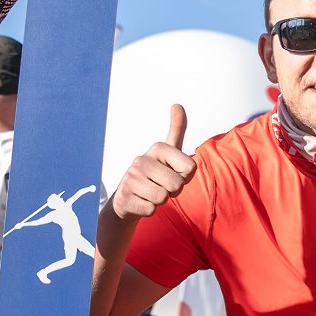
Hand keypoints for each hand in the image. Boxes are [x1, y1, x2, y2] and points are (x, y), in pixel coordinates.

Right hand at [108, 105, 196, 221]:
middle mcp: (141, 160)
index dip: (185, 176)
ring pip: (163, 198)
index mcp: (157, 148)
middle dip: (173, 191)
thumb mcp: (168, 152)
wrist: (127, 198)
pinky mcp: (124, 198)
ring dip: (161, 201)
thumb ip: (176, 129)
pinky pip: (151, 210)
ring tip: (150, 193)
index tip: (173, 173)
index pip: (190, 168)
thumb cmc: (154, 174)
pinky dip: (149, 210)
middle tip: (161, 186)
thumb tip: (177, 104)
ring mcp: (130, 179)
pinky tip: (141, 202)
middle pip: (177, 185)